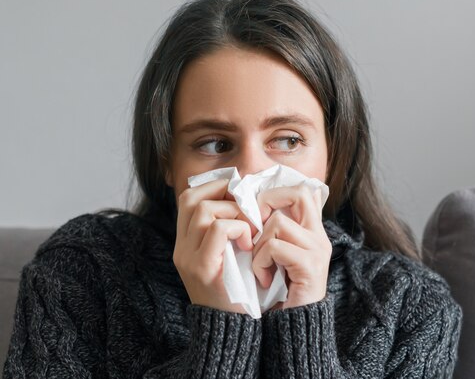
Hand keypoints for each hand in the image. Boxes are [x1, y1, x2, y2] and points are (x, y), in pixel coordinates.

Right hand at [172, 179, 254, 313]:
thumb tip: (246, 197)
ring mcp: (188, 258)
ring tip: (249, 227)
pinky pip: (217, 230)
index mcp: (186, 243)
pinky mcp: (202, 269)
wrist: (231, 332)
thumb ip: (229, 232)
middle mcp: (181, 249)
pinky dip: (237, 228)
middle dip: (223, 193)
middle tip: (246, 205)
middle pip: (191, 198)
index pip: (188, 197)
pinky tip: (248, 242)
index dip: (214, 187)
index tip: (238, 193)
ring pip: (203, 210)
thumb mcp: (229, 257)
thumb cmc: (238, 292)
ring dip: (233, 212)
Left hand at [252, 185, 330, 308]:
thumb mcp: (276, 255)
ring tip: (259, 265)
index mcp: (312, 230)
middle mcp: (319, 235)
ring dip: (258, 245)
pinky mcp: (310, 266)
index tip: (257, 215)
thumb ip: (272, 231)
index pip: (303, 189)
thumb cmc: (279, 290)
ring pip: (278, 223)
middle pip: (300, 192)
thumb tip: (249, 205)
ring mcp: (317, 250)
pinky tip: (264, 278)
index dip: (274, 193)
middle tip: (254, 226)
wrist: (294, 326)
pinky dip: (260, 262)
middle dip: (268, 202)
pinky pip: (275, 248)